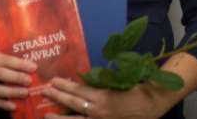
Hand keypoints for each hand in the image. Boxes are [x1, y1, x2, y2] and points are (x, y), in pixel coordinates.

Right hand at [0, 48, 37, 112]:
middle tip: (29, 81)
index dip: (19, 64)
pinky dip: (2, 104)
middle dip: (16, 78)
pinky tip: (13, 105)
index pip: (3, 60)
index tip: (33, 67)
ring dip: (11, 92)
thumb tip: (24, 66)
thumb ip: (2, 60)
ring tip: (24, 93)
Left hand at [42, 77, 157, 118]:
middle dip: (58, 97)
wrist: (152, 106)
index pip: (79, 91)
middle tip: (45, 92)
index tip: (53, 81)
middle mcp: (99, 112)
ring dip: (60, 118)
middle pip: (74, 104)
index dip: (65, 86)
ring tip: (46, 115)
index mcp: (103, 97)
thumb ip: (100, 85)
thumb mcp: (118, 84)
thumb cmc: (136, 90)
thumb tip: (84, 83)